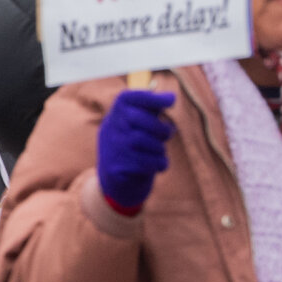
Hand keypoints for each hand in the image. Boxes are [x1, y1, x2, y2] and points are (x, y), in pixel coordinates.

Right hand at [95, 88, 176, 213]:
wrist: (115, 183)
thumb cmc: (133, 149)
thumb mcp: (137, 127)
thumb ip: (150, 111)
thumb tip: (170, 97)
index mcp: (114, 115)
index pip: (128, 98)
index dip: (151, 98)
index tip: (172, 100)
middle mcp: (109, 129)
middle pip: (139, 118)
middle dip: (160, 127)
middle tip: (168, 134)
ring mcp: (111, 149)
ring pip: (145, 141)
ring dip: (160, 148)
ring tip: (159, 152)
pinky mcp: (116, 168)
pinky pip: (147, 162)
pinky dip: (159, 163)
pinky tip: (157, 165)